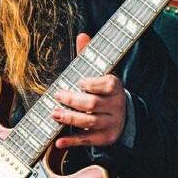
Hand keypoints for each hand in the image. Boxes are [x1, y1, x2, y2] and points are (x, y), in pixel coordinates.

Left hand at [51, 32, 126, 148]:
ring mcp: (112, 123)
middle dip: (73, 101)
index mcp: (116, 87)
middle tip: (58, 96)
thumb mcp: (100, 73)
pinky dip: (72, 142)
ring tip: (54, 114)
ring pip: (89, 122)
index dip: (90, 84)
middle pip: (93, 104)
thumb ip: (89, 56)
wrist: (123, 115)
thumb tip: (82, 35)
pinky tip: (59, 141)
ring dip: (69, 119)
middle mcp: (116, 106)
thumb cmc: (104, 91)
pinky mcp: (105, 138)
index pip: (104, 85)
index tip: (78, 82)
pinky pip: (87, 140)